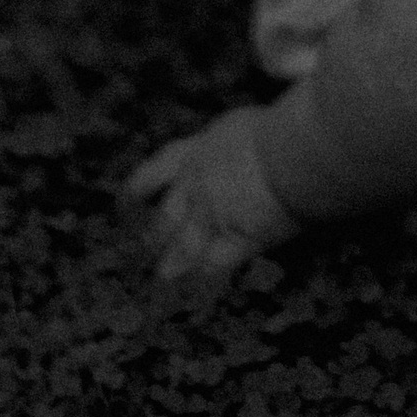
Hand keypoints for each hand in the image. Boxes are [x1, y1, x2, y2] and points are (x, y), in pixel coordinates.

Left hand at [125, 106, 302, 280]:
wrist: (292, 150)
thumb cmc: (280, 127)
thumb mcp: (246, 125)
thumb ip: (232, 142)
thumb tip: (238, 144)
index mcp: (200, 149)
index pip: (160, 168)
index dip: (140, 185)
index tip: (124, 199)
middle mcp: (198, 184)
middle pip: (166, 214)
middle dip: (155, 233)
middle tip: (144, 245)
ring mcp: (212, 215)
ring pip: (184, 246)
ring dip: (173, 263)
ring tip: (164, 275)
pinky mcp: (235, 241)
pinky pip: (214, 266)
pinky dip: (206, 278)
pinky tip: (198, 291)